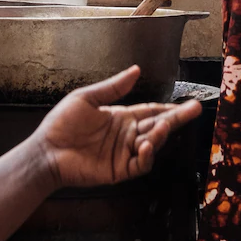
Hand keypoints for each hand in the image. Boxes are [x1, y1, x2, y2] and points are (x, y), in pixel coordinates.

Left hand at [31, 67, 200, 188]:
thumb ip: (113, 87)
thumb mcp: (87, 98)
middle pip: (157, 127)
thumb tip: (136, 70)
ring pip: (152, 145)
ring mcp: (124, 154)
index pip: (151, 112)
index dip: (168, 108)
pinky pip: (139, 165)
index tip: (187, 103)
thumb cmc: (62, 123)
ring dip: (160, 135)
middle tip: (194, 110)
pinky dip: (146, 156)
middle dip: (176, 119)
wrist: (47, 150)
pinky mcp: (118, 171)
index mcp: (121, 117)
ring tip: (165, 125)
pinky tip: (145, 146)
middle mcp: (126, 135)